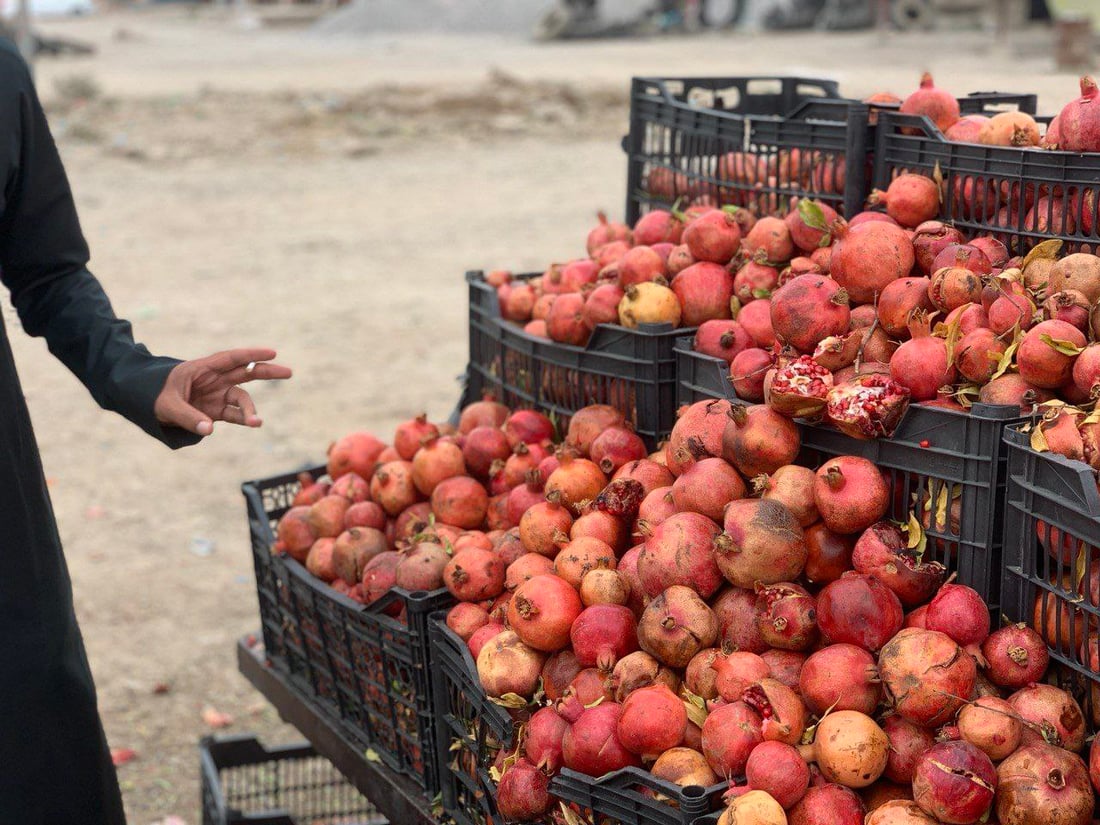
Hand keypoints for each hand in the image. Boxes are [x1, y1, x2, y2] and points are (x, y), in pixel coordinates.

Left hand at [154, 348, 291, 435]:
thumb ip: (188, 417)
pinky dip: (244, 419)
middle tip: (288, 372)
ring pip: (242, 398)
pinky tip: (253, 423)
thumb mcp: (166, 405)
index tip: (272, 353)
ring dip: (251, 409)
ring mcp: (216, 396)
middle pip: (246, 373)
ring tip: (256, 422)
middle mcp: (214, 380)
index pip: (231, 358)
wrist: (144, 403)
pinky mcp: (215, 412)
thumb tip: (209, 430)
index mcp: (203, 369)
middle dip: (267, 372)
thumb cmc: (153, 396)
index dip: (252, 355)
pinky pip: (234, 415)